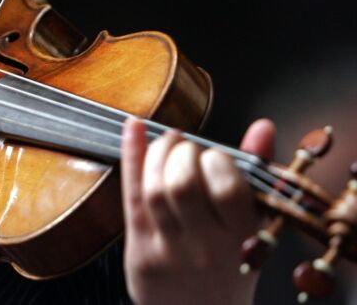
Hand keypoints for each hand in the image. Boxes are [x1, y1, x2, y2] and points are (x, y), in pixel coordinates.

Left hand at [120, 118, 274, 304]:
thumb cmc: (228, 266)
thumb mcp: (254, 227)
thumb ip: (257, 173)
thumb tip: (262, 126)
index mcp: (242, 238)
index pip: (226, 187)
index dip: (214, 158)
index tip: (212, 155)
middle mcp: (204, 247)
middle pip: (182, 184)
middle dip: (181, 152)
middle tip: (184, 148)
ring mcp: (168, 251)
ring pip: (153, 190)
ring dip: (157, 154)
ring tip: (166, 147)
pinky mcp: (139, 251)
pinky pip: (131, 197)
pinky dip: (130, 156)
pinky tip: (133, 128)